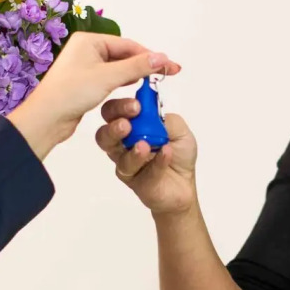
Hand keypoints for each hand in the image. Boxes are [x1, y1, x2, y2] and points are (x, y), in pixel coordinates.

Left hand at [9, 33, 178, 159]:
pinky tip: (135, 88)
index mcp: (89, 41)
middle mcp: (87, 50)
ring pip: (118, 68)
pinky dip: (124, 83)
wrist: (46, 119)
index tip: (170, 66)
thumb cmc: (70, 93)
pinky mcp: (85, 84)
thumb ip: (136, 66)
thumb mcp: (108, 77)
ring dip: (135, 75)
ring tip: (155, 82)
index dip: (151, 56)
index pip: (128, 45)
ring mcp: (85, 67)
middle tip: (168, 74)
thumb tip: (161, 58)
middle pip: (124, 55)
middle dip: (145, 65)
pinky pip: (111, 79)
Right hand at [95, 99, 198, 216]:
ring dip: (130, 149)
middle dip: (113, 127)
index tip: (136, 105)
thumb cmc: (178, 154)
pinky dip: (155, 162)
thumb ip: (164, 119)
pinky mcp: (133, 180)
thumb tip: (150, 110)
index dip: (120, 107)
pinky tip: (166, 154)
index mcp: (131, 126)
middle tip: (127, 125)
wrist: (185, 184)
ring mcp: (125, 163)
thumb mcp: (178, 129)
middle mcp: (123, 143)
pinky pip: (138, 171)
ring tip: (144, 145)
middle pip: (104, 134)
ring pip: (115, 155)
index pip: (114, 112)